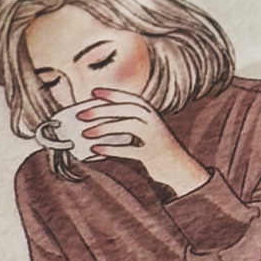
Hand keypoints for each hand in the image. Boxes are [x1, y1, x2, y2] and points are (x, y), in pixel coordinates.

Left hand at [80, 89, 209, 197]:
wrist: (180, 168)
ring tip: (85, 133)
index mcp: (151, 112)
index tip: (93, 92)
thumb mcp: (145, 131)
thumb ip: (127, 123)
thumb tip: (97, 123)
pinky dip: (111, 148)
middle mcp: (153, 120)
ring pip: (127, 126)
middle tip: (80, 114)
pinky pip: (129, 150)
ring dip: (104, 128)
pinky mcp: (152, 154)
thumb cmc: (156, 148)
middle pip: (125, 110)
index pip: (129, 98)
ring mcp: (154, 136)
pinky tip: (96, 150)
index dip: (111, 94)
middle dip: (101, 110)